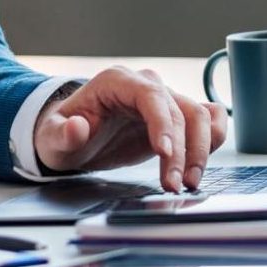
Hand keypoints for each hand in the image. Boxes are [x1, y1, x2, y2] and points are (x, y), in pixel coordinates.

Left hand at [33, 67, 228, 191]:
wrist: (73, 137)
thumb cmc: (63, 134)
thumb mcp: (52, 138)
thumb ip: (62, 133)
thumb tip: (76, 127)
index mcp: (117, 82)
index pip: (151, 96)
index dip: (163, 123)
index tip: (165, 153)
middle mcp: (146, 86)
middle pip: (180, 110)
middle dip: (183, 150)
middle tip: (175, 185)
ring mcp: (164, 101)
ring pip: (199, 116)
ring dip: (201, 150)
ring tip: (189, 183)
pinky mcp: (175, 119)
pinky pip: (207, 119)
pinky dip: (214, 137)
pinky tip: (204, 162)